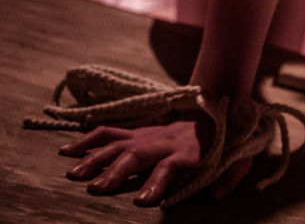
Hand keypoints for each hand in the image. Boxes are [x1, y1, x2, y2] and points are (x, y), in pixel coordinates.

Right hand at [59, 118, 251, 206]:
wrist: (220, 102)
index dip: (156, 184)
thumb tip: (218, 196)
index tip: (142, 202)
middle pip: (137, 155)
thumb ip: (230, 179)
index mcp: (187, 152)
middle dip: (115, 172)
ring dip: (94, 158)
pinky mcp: (137, 130)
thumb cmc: (227, 141)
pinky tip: (66, 151)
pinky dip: (87, 140)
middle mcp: (164, 141)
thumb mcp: (238, 160)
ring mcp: (148, 134)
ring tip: (72, 174)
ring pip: (117, 143)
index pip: (170, 167)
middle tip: (95, 189)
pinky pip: (109, 132)